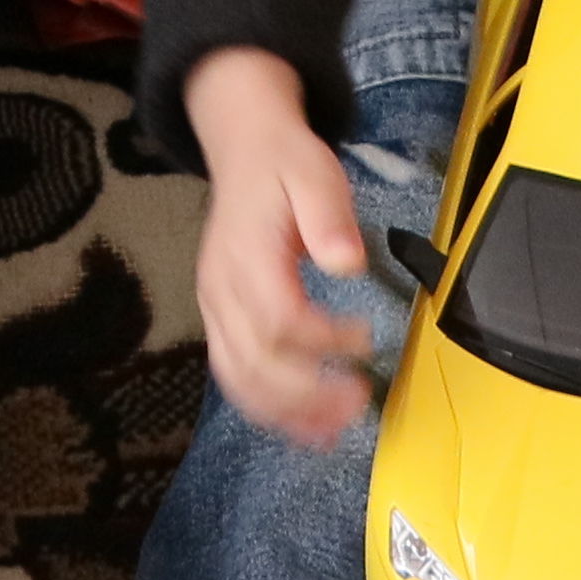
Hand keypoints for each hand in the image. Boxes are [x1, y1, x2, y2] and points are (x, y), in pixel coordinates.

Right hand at [184, 47, 390, 446]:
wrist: (243, 148)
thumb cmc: (283, 164)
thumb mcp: (314, 172)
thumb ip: (329, 217)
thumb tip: (348, 264)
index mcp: (247, 256)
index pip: (279, 318)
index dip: (323, 340)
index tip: (365, 339)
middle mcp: (221, 288)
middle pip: (254, 361)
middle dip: (306, 393)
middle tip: (358, 401)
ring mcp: (215, 307)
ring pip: (238, 378)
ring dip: (284, 413)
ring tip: (332, 431)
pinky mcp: (220, 319)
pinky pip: (233, 375)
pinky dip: (266, 407)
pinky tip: (303, 425)